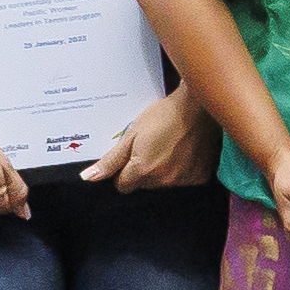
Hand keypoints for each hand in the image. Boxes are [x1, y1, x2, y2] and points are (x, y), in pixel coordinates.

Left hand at [83, 88, 215, 194]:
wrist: (198, 105)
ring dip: (162, 170)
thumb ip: (111, 160)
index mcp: (142, 170)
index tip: (131, 154)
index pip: (122, 185)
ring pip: (163, 183)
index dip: (122, 170)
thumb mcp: (131, 133)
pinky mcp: (200, 175)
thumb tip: (89, 177)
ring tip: (168, 146)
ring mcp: (184, 179)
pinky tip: (183, 152)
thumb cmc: (164, 114)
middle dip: (142, 170)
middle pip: (143, 184)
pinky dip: (182, 169)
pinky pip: (184, 180)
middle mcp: (163, 179)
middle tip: (150, 146)